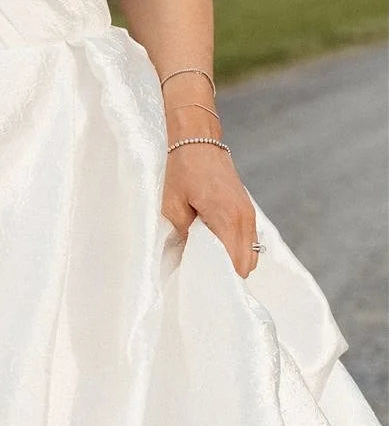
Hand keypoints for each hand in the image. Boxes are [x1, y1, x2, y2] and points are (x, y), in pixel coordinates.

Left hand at [162, 143, 259, 277]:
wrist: (198, 141)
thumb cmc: (183, 171)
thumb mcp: (173, 205)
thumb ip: (183, 233)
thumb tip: (188, 253)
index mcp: (227, 220)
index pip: (236, 263)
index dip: (223, 278)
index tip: (207, 284)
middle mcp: (244, 219)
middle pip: (247, 264)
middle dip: (229, 273)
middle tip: (206, 275)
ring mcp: (249, 214)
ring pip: (251, 253)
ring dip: (234, 260)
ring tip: (210, 262)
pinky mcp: (247, 209)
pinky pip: (249, 239)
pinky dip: (237, 248)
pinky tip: (217, 246)